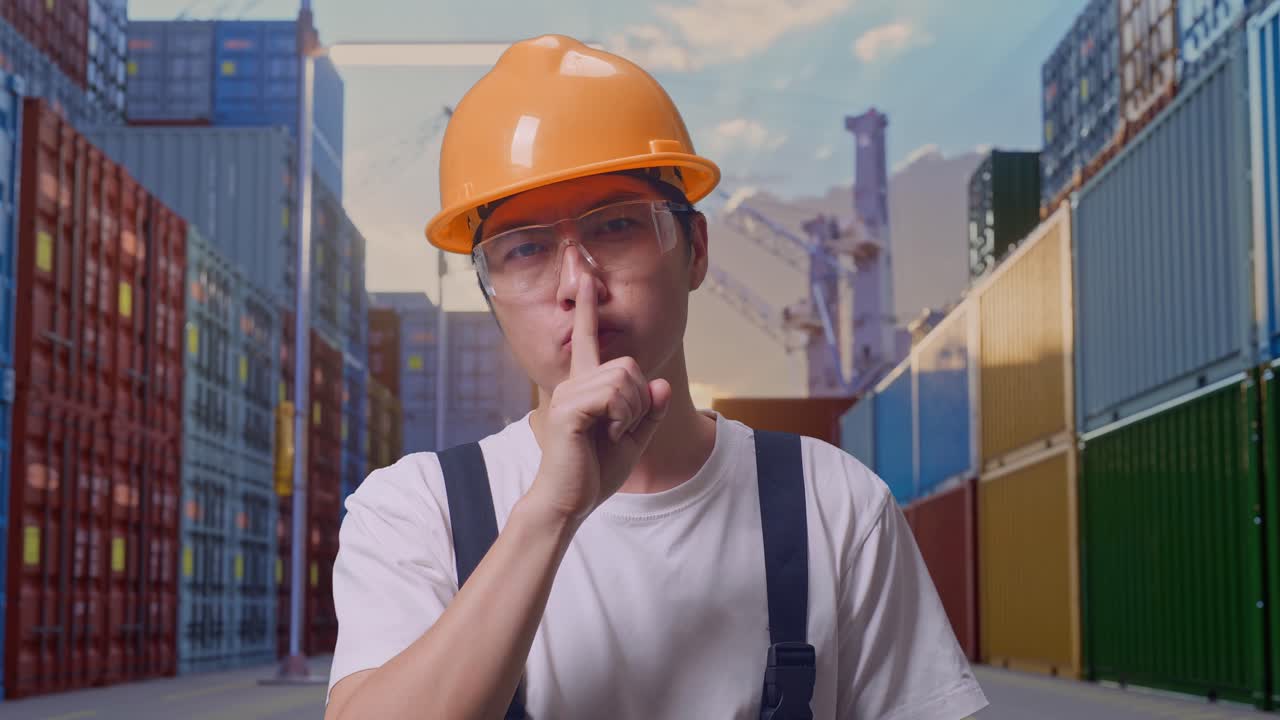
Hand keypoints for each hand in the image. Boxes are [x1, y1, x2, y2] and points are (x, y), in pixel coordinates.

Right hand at [528, 279, 672, 523]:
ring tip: (613, 434)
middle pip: (629, 365)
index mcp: (585, 387)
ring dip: (632, 411)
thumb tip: (659, 383)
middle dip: (640, 400)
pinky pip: (613, 394)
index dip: (587, 309)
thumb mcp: (634, 440)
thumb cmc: (594, 472)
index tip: (588, 279)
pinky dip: (623, 417)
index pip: (587, 340)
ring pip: (624, 378)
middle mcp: (573, 383)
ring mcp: (567, 394)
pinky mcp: (567, 409)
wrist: (568, 502)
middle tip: (622, 430)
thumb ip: (649, 411)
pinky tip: (610, 435)